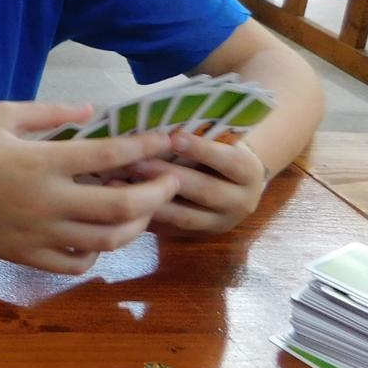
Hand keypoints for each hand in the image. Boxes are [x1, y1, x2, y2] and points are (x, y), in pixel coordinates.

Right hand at [0, 102, 180, 274]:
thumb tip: (94, 113)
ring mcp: (37, 234)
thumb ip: (51, 113)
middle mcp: (45, 202)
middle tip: (171, 179)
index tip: (164, 141)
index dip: (144, 149)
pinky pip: (77, 263)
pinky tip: (98, 234)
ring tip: (143, 207)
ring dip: (136, 224)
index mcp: (39, 162)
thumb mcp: (2, 114)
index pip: (109, 156)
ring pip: (107, 241)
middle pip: (122, 206)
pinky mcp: (25, 256)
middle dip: (157, 193)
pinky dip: (98, 252)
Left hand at [131, 133, 268, 233]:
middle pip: (204, 190)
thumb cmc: (219, 151)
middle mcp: (241, 202)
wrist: (235, 185)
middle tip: (134, 162)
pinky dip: (147, 218)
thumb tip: (159, 130)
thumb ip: (199, 139)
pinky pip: (171, 231)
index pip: (229, 161)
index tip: (174, 138)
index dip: (202, 150)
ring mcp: (220, 223)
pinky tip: (123, 205)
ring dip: (151, 200)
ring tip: (119, 184)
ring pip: (186, 216)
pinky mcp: (199, 237)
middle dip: (167, 176)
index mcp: (249, 173)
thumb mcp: (223, 142)